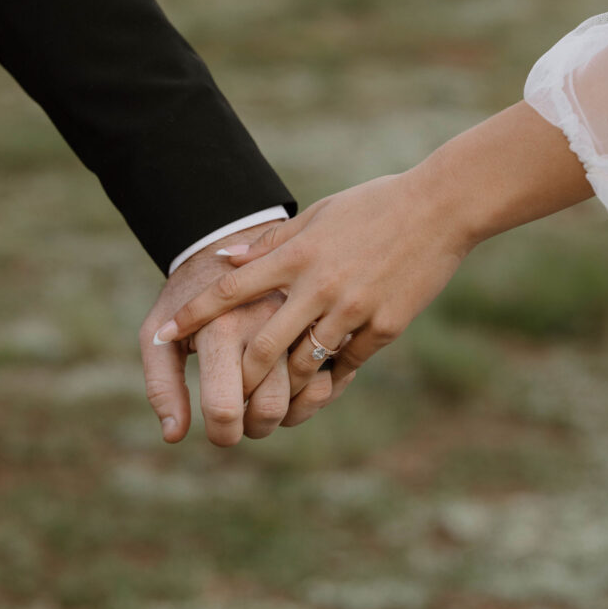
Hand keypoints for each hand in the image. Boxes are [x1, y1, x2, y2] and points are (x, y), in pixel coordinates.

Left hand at [152, 171, 470, 402]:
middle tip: (224, 396)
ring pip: (302, 365)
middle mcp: (319, 285)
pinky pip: (346, 364)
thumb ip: (270, 244)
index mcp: (298, 254)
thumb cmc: (375, 207)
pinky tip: (317, 386)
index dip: (194, 314)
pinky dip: (327, 378)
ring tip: (269, 401)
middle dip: (238, 377)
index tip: (165, 333)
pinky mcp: (384, 327)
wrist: (442, 208)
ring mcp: (353, 309)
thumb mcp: (319, 215)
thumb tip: (222, 260)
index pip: (231, 289)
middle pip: (262, 346)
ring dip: (281, 387)